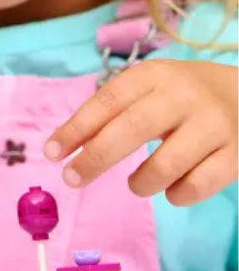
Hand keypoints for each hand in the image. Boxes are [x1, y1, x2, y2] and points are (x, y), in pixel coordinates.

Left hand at [44, 60, 237, 205]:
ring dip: (141, 182)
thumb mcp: (149, 88)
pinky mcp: (236, 154)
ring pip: (166, 165)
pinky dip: (177, 194)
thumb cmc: (182, 96)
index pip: (107, 101)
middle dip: (96, 158)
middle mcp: (184, 95)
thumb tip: (64, 146)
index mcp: (154, 75)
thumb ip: (112, 111)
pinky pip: (198, 185)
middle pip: (132, 129)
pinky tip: (172, 189)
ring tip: (136, 184)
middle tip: (72, 178)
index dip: (76, 129)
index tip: (51, 153)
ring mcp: (214, 124)